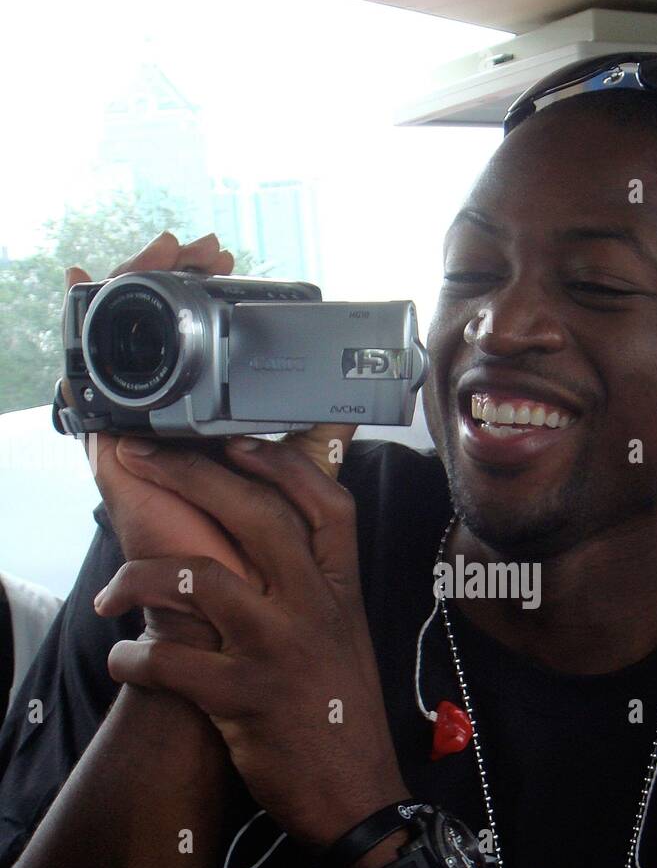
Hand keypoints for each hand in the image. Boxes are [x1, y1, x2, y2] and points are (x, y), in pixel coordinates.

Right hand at [64, 231, 358, 647]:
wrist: (237, 624)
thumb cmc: (270, 565)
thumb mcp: (302, 484)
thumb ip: (318, 439)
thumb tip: (356, 396)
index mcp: (211, 430)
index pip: (200, 349)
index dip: (203, 298)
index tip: (220, 253)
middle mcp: (174, 428)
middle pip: (159, 339)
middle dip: (168, 279)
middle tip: (191, 242)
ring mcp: (142, 439)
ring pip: (125, 350)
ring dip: (133, 290)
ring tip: (156, 248)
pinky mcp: (116, 456)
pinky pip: (92, 386)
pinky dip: (89, 332)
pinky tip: (89, 280)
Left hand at [92, 435, 406, 843]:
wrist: (357, 797)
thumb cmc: (343, 716)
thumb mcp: (346, 638)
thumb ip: (316, 589)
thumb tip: (272, 547)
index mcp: (342, 592)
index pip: (325, 504)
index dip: (279, 464)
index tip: (234, 442)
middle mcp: (314, 609)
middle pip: (254, 516)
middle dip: (191, 477)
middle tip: (145, 462)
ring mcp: (279, 650)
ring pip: (195, 579)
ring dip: (136, 578)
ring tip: (110, 595)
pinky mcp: (243, 699)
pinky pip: (168, 662)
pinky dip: (132, 659)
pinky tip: (123, 660)